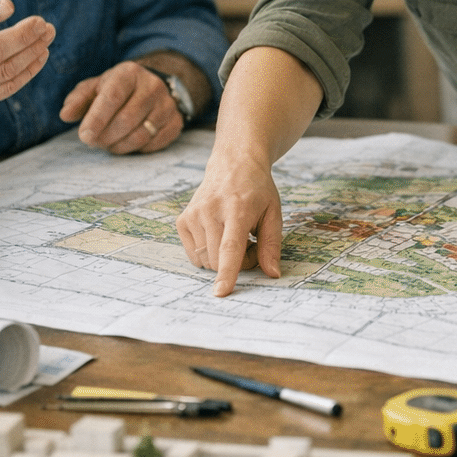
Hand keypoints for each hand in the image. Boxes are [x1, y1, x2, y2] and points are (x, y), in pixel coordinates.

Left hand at [59, 60, 181, 153]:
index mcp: (129, 73)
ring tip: (108, 143)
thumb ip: (78, 100)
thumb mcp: (95, 87)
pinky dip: (136, 149)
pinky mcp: (176, 122)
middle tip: (93, 141)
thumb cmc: (117, 89)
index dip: (97, 119)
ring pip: (140, 135)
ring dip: (118, 145)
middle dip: (105, 136)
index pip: (113, 97)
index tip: (84, 135)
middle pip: (126, 120)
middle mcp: (152, 86)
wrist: (153, 86)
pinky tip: (126, 142)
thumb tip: (66, 115)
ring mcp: (168, 105)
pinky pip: (154, 144)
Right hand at [175, 147, 281, 296]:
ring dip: (222, 259)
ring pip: (205, 261)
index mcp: (237, 209)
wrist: (233, 164)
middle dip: (237, 263)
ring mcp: (193, 215)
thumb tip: (272, 274)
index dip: (227, 272)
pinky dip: (208, 253)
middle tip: (250, 243)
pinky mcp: (183, 220)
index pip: (230, 247)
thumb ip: (272, 245)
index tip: (220, 292)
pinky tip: (218, 234)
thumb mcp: (273, 214)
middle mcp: (211, 211)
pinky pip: (194, 255)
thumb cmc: (257, 191)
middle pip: (218, 260)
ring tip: (234, 235)